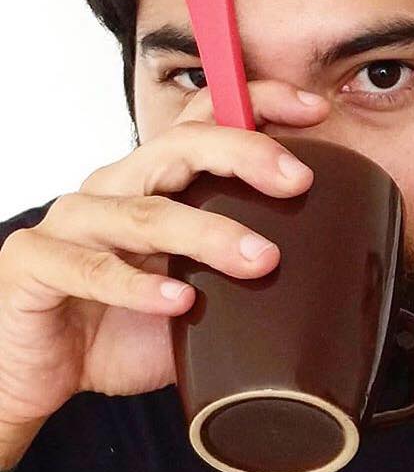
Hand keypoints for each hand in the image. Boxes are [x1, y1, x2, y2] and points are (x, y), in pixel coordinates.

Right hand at [0, 83, 328, 467]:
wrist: (47, 368)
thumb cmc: (125, 323)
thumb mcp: (196, 292)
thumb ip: (238, 275)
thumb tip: (318, 278)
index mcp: (155, 181)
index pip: (206, 119)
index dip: (258, 102)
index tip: (314, 111)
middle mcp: (116, 186)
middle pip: (180, 146)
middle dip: (244, 153)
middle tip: (298, 181)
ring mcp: (74, 221)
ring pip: (146, 211)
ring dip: (208, 233)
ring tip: (261, 260)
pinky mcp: (36, 262)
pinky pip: (90, 268)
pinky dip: (140, 286)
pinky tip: (181, 303)